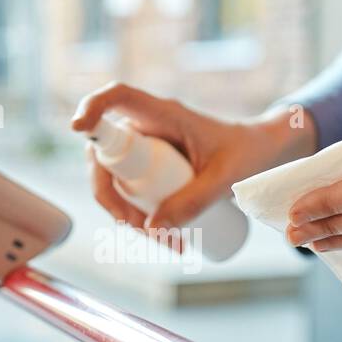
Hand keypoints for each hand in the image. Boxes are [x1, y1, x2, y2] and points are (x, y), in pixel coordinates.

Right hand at [71, 82, 314, 235]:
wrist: (262, 156)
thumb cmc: (247, 154)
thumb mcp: (225, 178)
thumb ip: (194, 201)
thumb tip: (153, 228)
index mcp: (164, 114)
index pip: (118, 97)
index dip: (92, 107)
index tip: (79, 129)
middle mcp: (147, 128)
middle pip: (104, 155)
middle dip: (112, 197)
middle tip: (140, 229)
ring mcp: (145, 150)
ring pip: (114, 181)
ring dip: (127, 215)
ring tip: (170, 244)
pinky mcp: (150, 169)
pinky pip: (130, 192)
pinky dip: (139, 218)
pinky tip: (164, 240)